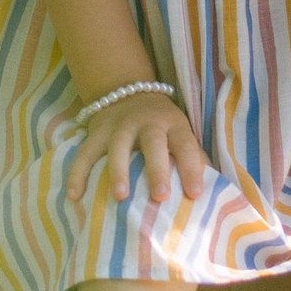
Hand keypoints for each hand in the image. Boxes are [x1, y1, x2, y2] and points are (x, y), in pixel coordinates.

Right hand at [67, 89, 211, 204]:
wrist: (127, 92)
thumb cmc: (162, 127)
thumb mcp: (181, 134)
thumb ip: (194, 160)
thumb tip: (215, 194)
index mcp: (173, 124)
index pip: (186, 145)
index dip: (192, 168)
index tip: (194, 195)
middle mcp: (146, 122)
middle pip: (153, 142)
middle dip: (156, 168)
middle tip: (159, 196)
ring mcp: (118, 126)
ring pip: (117, 146)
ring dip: (118, 170)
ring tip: (120, 196)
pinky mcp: (95, 133)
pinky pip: (84, 153)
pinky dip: (78, 174)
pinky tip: (75, 197)